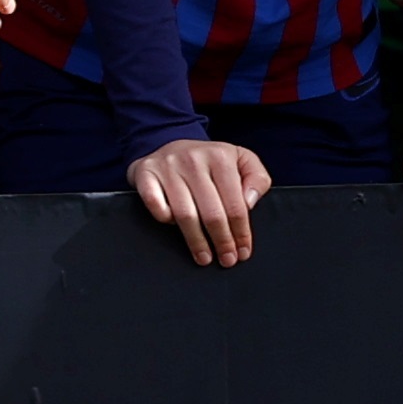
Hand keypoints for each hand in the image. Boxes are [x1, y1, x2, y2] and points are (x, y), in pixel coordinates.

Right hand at [127, 136, 271, 266]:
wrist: (169, 143)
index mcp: (221, 156)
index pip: (235, 204)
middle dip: (222, 241)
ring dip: (196, 241)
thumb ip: (257, 179)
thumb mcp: (241, 160)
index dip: (241, 232)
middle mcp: (193, 159)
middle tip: (226, 260)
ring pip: (185, 214)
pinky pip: (155, 205)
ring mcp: (167, 166)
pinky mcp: (145, 173)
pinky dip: (165, 219)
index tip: (243, 252)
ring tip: (205, 258)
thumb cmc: (210, 160)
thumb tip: (250, 202)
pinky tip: (174, 228)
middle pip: (211, 213)